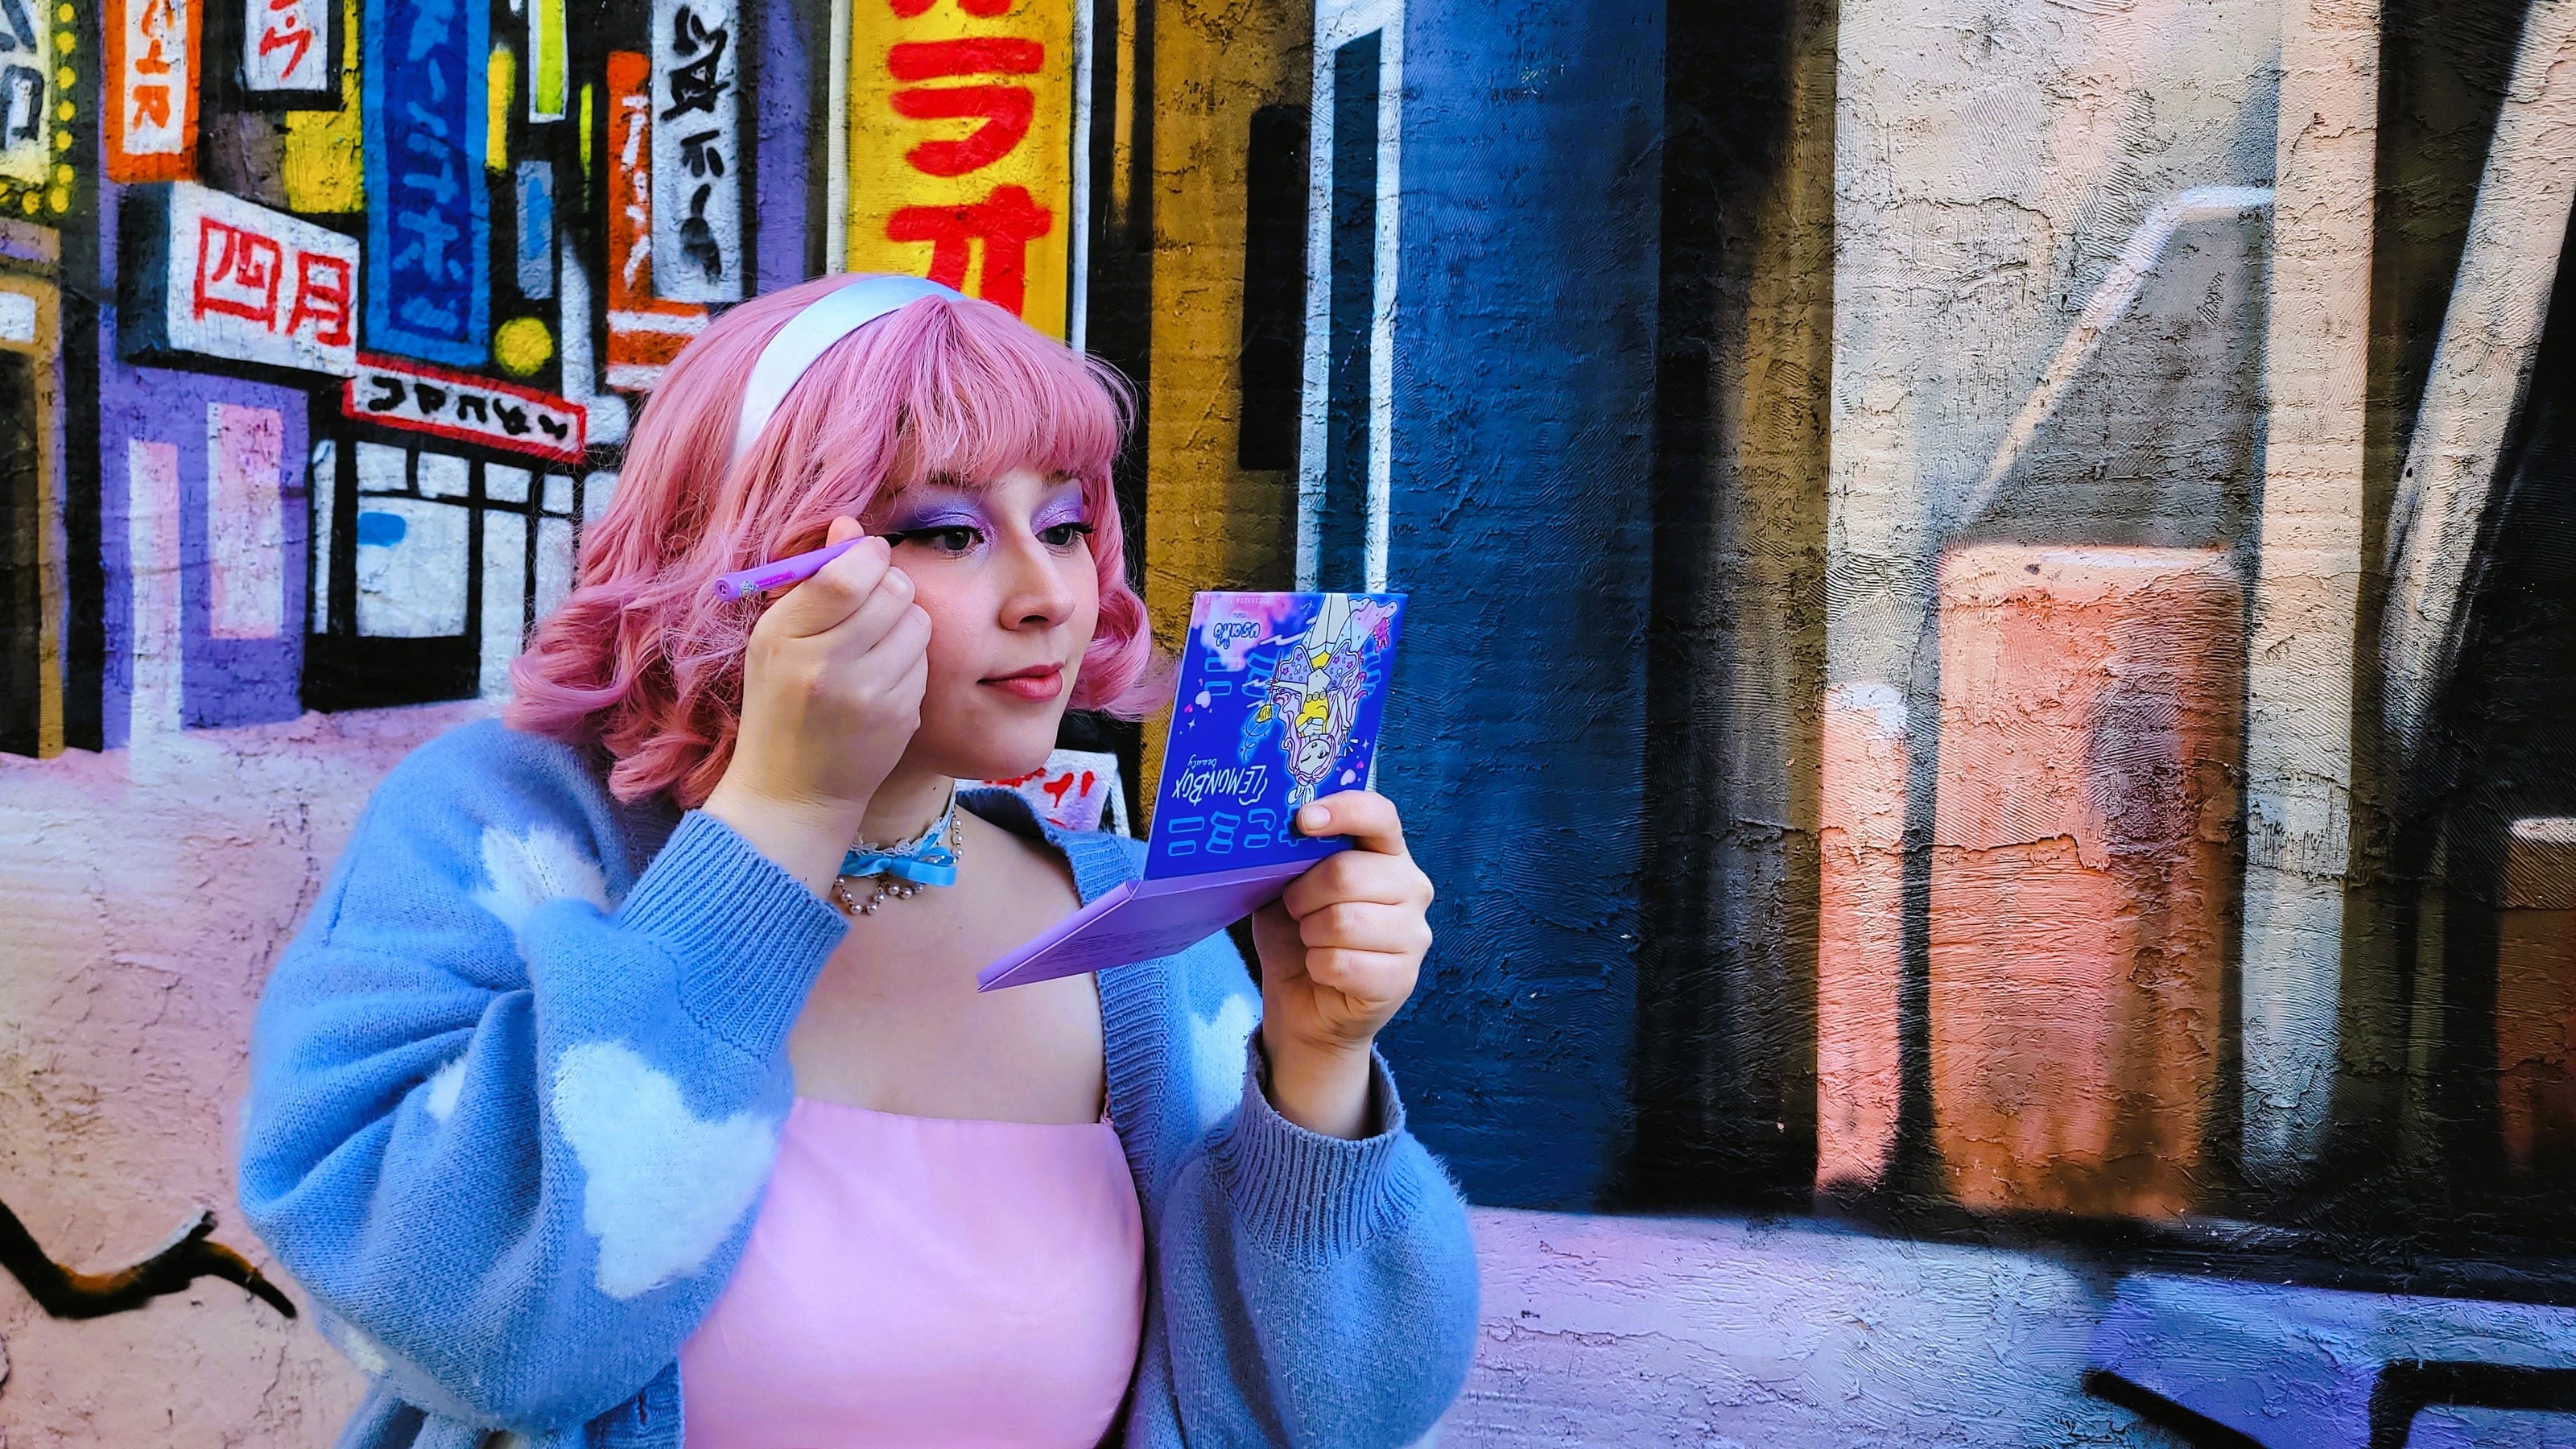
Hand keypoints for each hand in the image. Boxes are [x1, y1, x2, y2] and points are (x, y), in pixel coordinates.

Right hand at [703, 518, 929, 892]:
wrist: (793, 792)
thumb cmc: (778, 705)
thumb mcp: (773, 640)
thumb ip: (811, 582)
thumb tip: (850, 524)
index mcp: (786, 638)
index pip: (847, 573)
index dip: (867, 554)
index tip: (867, 557)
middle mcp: (828, 665)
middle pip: (893, 590)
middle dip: (890, 585)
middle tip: (873, 600)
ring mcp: (869, 695)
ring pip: (918, 622)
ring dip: (904, 622)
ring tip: (875, 642)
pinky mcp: (901, 717)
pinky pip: (925, 661)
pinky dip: (910, 660)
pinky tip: (883, 677)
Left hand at [1250, 791, 1433, 1138]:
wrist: (1305, 1003)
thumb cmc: (1299, 935)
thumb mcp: (1286, 887)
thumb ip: (1291, 858)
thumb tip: (1272, 834)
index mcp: (1385, 852)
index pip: (1378, 814)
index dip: (1342, 811)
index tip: (1302, 821)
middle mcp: (1411, 886)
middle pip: (1348, 873)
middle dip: (1304, 895)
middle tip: (1295, 910)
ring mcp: (1413, 934)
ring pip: (1344, 921)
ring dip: (1311, 935)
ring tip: (1312, 942)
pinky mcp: (1403, 977)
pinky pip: (1344, 964)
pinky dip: (1319, 967)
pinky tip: (1323, 970)